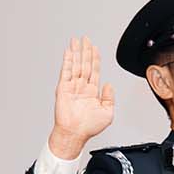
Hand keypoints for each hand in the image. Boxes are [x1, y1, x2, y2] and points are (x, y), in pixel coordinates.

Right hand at [49, 35, 114, 159]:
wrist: (75, 133)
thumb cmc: (89, 127)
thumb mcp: (108, 112)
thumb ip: (110, 97)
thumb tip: (109, 85)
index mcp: (92, 92)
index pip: (94, 71)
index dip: (95, 59)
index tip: (95, 49)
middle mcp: (82, 87)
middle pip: (85, 64)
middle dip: (86, 51)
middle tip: (86, 39)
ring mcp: (72, 86)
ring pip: (76, 65)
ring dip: (77, 52)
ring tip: (77, 41)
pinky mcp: (63, 88)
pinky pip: (66, 71)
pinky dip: (67, 61)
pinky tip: (69, 52)